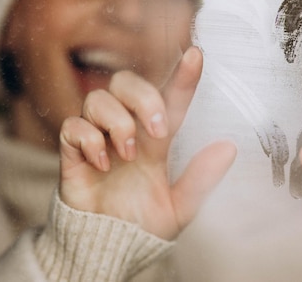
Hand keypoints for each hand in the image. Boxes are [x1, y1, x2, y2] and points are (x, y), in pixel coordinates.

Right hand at [58, 46, 236, 239]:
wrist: (108, 248)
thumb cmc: (142, 223)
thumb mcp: (180, 207)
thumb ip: (201, 179)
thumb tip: (229, 147)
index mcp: (154, 139)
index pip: (168, 98)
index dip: (182, 76)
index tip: (196, 55)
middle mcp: (125, 130)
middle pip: (125, 81)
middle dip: (144, 97)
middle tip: (159, 131)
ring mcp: (97, 138)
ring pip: (97, 98)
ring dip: (117, 122)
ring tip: (128, 154)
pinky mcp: (72, 152)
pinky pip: (72, 126)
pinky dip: (89, 139)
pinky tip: (103, 163)